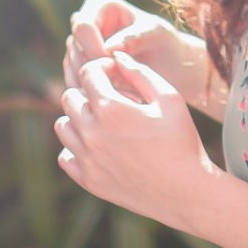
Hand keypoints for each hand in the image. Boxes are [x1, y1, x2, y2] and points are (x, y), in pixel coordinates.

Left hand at [53, 52, 220, 229]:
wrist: (185, 191)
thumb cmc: (182, 141)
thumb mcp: (170, 99)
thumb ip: (141, 73)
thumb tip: (117, 56)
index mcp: (111, 108)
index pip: (88, 73)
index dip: (103, 67)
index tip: (117, 73)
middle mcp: (91, 132)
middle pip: (69, 97)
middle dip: (89, 90)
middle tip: (112, 97)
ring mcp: (86, 159)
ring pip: (62, 125)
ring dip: (79, 118)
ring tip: (104, 121)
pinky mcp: (87, 180)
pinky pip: (65, 155)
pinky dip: (77, 147)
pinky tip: (100, 146)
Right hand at [63, 0, 189, 103]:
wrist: (168, 66)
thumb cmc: (165, 43)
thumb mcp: (157, 35)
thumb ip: (135, 37)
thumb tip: (109, 48)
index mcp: (100, 4)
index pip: (83, 27)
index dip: (96, 48)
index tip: (116, 65)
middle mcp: (84, 22)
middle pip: (74, 49)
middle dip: (94, 69)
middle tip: (119, 85)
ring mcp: (77, 46)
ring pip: (72, 68)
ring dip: (93, 85)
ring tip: (122, 95)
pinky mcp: (78, 68)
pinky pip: (75, 83)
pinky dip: (93, 95)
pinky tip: (115, 102)